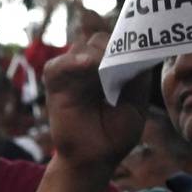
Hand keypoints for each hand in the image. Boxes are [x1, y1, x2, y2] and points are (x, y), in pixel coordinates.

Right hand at [43, 32, 145, 171]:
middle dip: (111, 46)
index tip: (129, 39)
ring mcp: (72, 77)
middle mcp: (89, 69)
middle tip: (119, 64)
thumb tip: (125, 49)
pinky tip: (85, 65)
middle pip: (99, 38)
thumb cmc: (115, 132)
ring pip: (81, 46)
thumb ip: (133, 73)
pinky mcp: (56, 89)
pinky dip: (70, 62)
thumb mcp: (136, 99)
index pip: (113, 39)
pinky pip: (56, 67)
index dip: (119, 35)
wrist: (96, 157)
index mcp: (110, 69)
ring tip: (104, 71)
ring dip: (96, 53)